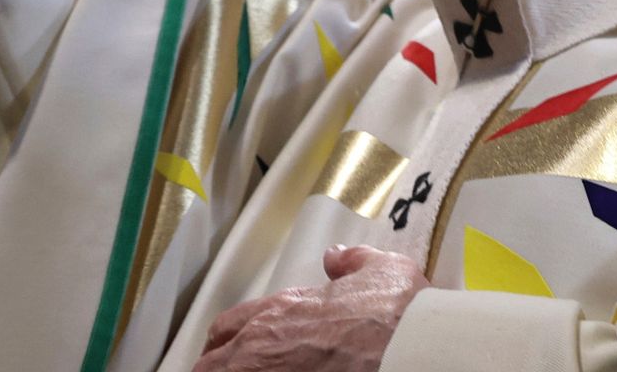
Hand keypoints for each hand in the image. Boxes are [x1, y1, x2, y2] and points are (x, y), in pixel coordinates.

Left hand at [194, 246, 428, 371]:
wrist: (406, 347)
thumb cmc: (393, 315)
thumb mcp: (382, 269)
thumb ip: (353, 261)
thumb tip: (338, 256)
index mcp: (282, 310)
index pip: (227, 326)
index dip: (227, 341)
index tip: (232, 350)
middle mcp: (263, 345)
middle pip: (210, 364)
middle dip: (217, 368)